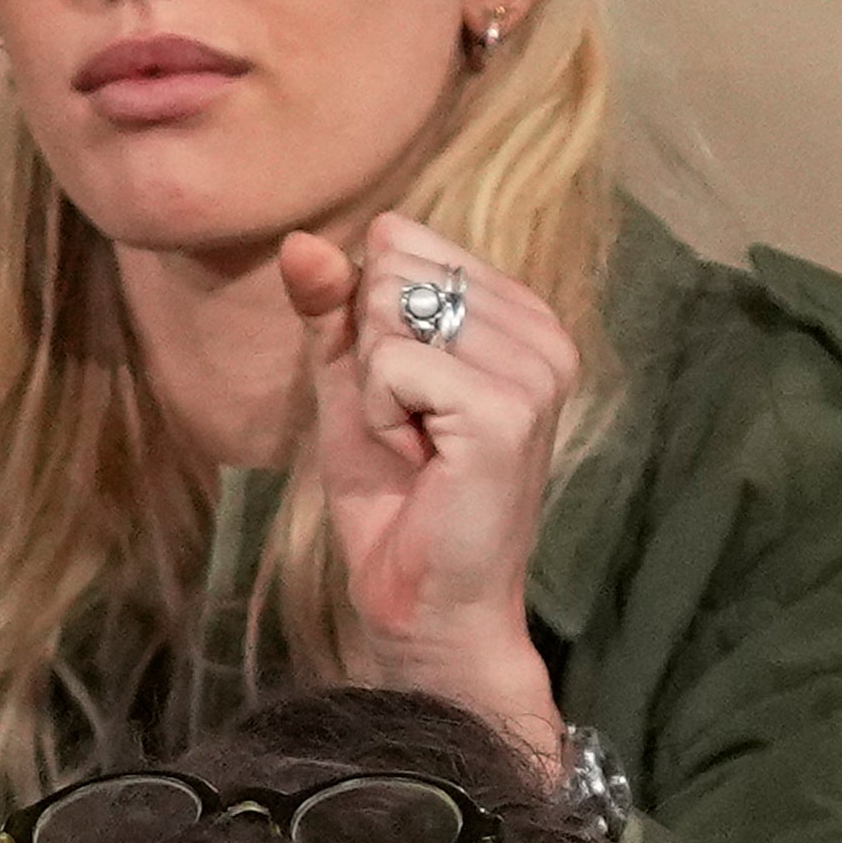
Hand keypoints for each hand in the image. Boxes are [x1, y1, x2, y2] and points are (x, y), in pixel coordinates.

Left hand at [275, 215, 572, 761]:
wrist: (419, 600)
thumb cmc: (393, 497)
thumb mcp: (350, 382)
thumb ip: (331, 306)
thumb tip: (299, 241)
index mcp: (519, 314)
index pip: (402, 242)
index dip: (368, 322)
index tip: (403, 397)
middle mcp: (542, 332)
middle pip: (392, 272)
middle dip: (371, 355)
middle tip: (409, 430)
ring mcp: (534, 369)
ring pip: (389, 313)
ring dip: (375, 390)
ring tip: (417, 448)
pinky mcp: (508, 409)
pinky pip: (393, 363)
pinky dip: (381, 416)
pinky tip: (419, 462)